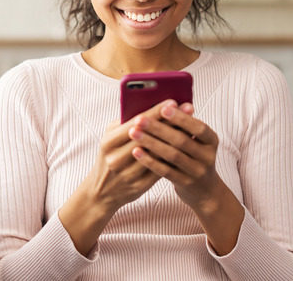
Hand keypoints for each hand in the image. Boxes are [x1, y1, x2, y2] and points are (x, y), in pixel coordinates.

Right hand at [59, 99, 175, 255]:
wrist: (101, 192)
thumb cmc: (110, 156)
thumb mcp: (110, 138)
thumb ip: (126, 123)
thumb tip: (152, 105)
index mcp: (108, 142)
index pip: (135, 123)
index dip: (155, 112)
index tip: (173, 101)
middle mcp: (116, 159)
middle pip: (149, 137)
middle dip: (170, 121)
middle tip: (188, 109)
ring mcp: (128, 174)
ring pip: (158, 154)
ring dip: (176, 139)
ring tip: (191, 126)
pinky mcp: (139, 186)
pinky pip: (160, 169)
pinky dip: (173, 156)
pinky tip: (185, 147)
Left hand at [127, 101, 244, 254]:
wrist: (205, 191)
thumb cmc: (194, 158)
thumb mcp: (196, 142)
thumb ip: (184, 126)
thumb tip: (164, 103)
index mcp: (211, 140)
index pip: (198, 127)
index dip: (181, 118)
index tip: (163, 107)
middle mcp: (207, 156)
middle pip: (182, 140)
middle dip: (159, 128)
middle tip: (140, 119)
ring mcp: (197, 172)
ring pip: (172, 155)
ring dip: (151, 143)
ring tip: (134, 133)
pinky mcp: (185, 184)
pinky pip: (165, 171)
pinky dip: (150, 161)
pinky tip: (137, 152)